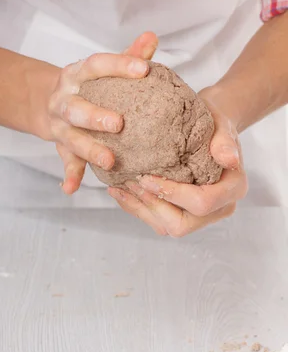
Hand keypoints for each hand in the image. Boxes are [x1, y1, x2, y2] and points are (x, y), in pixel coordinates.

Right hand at [49, 32, 158, 193]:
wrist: (47, 104)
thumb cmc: (87, 87)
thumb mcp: (101, 70)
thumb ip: (126, 55)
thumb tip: (152, 37)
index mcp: (76, 75)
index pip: (96, 66)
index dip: (118, 66)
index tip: (143, 70)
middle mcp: (64, 100)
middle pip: (76, 108)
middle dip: (95, 116)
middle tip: (119, 123)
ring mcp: (60, 126)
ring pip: (72, 139)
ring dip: (89, 149)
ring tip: (108, 161)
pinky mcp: (61, 147)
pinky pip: (65, 163)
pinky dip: (69, 176)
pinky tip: (70, 189)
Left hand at [108, 88, 247, 236]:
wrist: (208, 129)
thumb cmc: (215, 124)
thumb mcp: (222, 126)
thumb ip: (224, 142)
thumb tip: (228, 159)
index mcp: (233, 190)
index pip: (202, 203)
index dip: (173, 193)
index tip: (147, 177)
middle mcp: (218, 209)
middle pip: (181, 225)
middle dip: (152, 206)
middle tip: (130, 183)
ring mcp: (199, 217)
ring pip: (165, 227)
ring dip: (140, 209)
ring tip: (118, 188)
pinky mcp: (182, 215)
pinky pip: (158, 221)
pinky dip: (138, 208)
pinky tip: (120, 192)